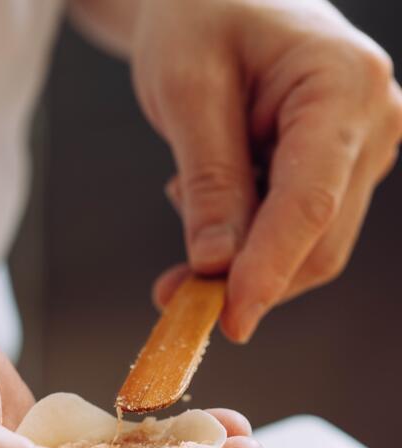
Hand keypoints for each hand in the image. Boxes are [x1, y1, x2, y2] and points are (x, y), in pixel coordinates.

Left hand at [130, 0, 401, 340]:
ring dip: (243, 265)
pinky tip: (214, 205)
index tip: (229, 321)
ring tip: (184, 211)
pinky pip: (299, 234)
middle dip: (247, 279)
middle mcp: (372, 121)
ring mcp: (362, 151)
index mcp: (344, 85)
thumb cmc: (200, 16)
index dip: (269, 270)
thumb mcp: (187, 90)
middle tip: (171, 295)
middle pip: (318, 240)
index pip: (311, 202)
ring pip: (310, 248)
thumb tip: (216, 266)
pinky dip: (249, 246)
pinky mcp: (341, 173)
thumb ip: (208, 181)